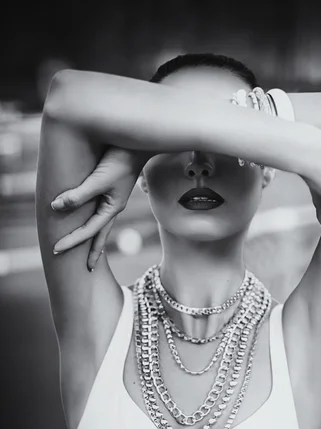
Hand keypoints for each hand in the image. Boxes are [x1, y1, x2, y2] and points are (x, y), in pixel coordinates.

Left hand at [51, 147, 152, 269]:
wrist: (140, 142)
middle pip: (101, 235)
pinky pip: (101, 211)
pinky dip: (95, 221)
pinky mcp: (112, 189)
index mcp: (112, 209)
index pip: (88, 232)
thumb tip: (55, 207)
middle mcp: (114, 207)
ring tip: (90, 251)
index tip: (55, 249)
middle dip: (92, 252)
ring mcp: (114, 199)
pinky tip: (92, 220)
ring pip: (102, 225)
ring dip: (95, 238)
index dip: (71, 241)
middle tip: (87, 269)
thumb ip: (78, 194)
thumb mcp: (98, 179)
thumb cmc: (121, 160)